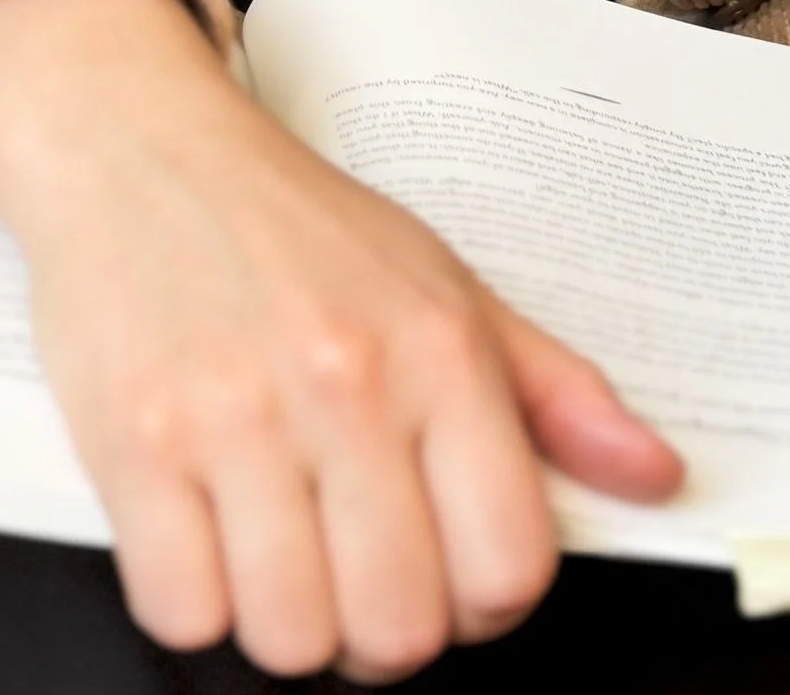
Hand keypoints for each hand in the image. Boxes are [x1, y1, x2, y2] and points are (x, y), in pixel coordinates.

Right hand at [0, 0, 680, 680]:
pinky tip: (203, 530)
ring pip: (289, 640)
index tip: (446, 574)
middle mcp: (345, 384)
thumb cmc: (296, 227)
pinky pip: (181, 613)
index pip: (507, 567)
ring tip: (276, 549)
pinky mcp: (132, 443)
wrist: (142, 149)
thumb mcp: (446, 286)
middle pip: (398, 630)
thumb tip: (657, 475)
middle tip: (354, 574)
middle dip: (380, 631)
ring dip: (283, 622)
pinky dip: (194, 599)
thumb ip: (556, 393)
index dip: (482, 605)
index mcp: (437, 352)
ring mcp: (233, 417)